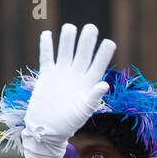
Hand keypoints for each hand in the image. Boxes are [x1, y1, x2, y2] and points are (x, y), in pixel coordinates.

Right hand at [21, 24, 116, 157]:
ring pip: (65, 52)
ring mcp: (62, 74)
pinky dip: (47, 46)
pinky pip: (47, 58)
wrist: (48, 129)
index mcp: (88, 84)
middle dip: (87, 42)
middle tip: (91, 27)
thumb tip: (105, 84)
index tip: (109, 42)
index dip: (103, 54)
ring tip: (70, 27)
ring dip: (67, 40)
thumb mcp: (83, 111)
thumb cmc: (68, 124)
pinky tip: (47, 34)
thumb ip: (93, 97)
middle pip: (83, 54)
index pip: (98, 65)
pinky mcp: (47, 75)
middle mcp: (76, 76)